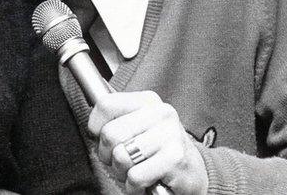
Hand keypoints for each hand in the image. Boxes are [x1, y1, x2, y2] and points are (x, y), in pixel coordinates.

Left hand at [88, 91, 206, 194]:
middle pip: (110, 134)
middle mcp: (161, 113)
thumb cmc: (158, 151)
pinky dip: (133, 186)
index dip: (95, 126)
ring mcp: (170, 135)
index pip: (106, 105)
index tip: (100, 138)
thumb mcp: (137, 127)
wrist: (193, 173)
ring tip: (133, 171)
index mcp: (148, 101)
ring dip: (121, 172)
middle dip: (107, 155)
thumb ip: (115, 120)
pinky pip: (135, 176)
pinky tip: (143, 183)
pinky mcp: (175, 159)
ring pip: (121, 156)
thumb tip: (92, 127)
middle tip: (120, 161)